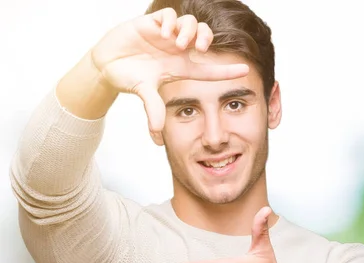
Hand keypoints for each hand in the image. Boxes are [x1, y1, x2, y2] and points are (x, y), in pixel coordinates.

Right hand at [90, 7, 248, 131]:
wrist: (104, 65)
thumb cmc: (127, 78)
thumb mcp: (143, 92)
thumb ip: (153, 109)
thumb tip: (157, 133)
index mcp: (181, 67)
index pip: (210, 69)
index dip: (228, 70)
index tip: (245, 70)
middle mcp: (177, 50)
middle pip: (204, 37)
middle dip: (207, 38)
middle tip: (198, 48)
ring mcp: (166, 35)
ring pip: (190, 23)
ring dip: (188, 30)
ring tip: (177, 41)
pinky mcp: (151, 23)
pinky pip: (169, 15)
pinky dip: (169, 21)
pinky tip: (162, 32)